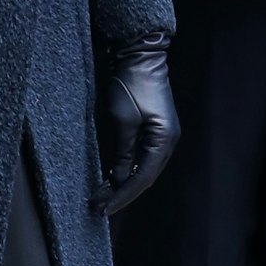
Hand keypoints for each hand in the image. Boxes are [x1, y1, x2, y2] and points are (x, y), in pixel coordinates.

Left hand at [100, 33, 178, 215]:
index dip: (122, 196)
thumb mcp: (122, 121)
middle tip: (99, 206)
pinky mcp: (154, 130)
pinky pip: (141, 157)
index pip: (143, 179)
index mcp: (163, 141)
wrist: (140, 56)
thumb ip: (122, 153)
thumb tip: (120, 179)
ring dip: (124, 183)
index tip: (103, 208)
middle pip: (146, 178)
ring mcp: (162, 136)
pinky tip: (112, 177)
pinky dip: (127, 169)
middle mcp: (167, 142)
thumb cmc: (131, 85)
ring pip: (143, 169)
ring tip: (102, 196)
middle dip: (122, 194)